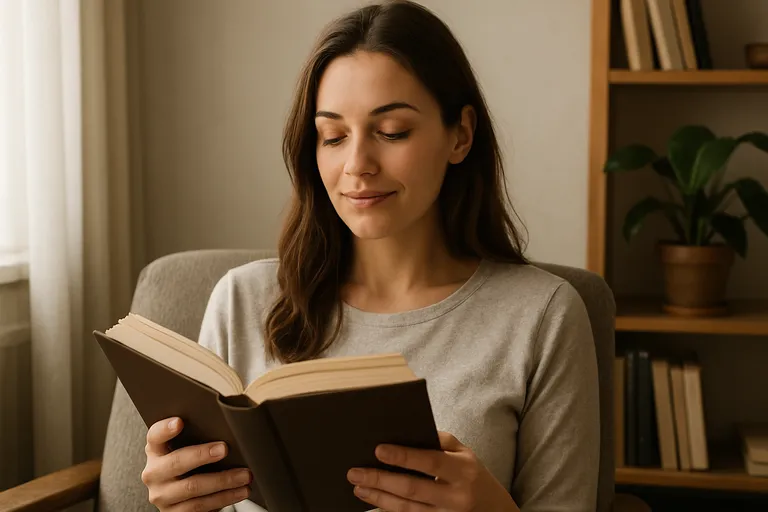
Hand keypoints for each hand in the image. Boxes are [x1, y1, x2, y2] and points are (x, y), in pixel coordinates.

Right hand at [141, 416, 251, 510]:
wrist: (185, 498)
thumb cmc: (192, 465)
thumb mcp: (189, 449)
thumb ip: (199, 436)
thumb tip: (229, 425)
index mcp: (156, 451)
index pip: (155, 436)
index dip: (165, 429)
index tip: (179, 422)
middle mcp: (154, 473)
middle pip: (176, 462)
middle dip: (202, 455)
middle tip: (224, 449)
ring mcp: (162, 496)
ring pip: (193, 487)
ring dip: (223, 480)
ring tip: (245, 475)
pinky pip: (201, 506)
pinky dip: (225, 497)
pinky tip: (240, 491)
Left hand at [347, 431, 518, 511]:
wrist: (495, 511)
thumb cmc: (474, 475)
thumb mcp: (465, 453)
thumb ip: (440, 441)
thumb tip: (408, 432)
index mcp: (463, 470)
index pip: (430, 461)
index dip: (403, 456)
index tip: (378, 450)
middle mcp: (455, 496)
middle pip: (412, 488)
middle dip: (380, 480)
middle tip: (355, 472)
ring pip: (407, 508)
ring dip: (379, 497)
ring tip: (358, 487)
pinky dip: (389, 509)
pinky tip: (374, 500)